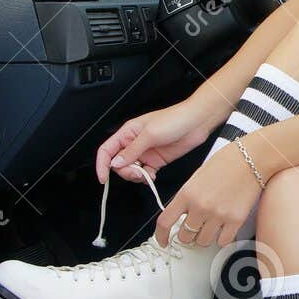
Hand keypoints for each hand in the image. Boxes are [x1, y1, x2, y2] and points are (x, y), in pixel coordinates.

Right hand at [95, 97, 215, 183]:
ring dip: (135, 176)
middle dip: (124, 172)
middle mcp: (134, 143)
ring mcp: (145, 152)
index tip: (103, 178)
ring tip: (145, 175)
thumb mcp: (150, 134)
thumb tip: (116, 163)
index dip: (102, 164)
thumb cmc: (175, 119)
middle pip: (118, 163)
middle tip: (136, 173)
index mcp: (128, 133)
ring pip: (131, 170)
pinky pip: (145, 173)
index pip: (107, 150)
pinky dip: (146, 178)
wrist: (197, 122)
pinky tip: (151, 177)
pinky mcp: (156, 160)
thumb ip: (132, 150)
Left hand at [155, 141, 263, 247]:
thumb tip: (182, 215)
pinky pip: (223, 241)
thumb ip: (187, 197)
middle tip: (194, 228)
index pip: (165, 222)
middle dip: (188, 234)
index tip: (163, 241)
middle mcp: (200, 206)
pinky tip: (223, 228)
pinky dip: (222, 238)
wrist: (251, 158)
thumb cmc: (227, 162)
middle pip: (185, 236)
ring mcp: (218, 215)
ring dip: (204, 237)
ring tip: (211, 226)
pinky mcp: (235, 221)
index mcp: (187, 194)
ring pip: (203, 242)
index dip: (161, 236)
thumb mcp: (197, 177)